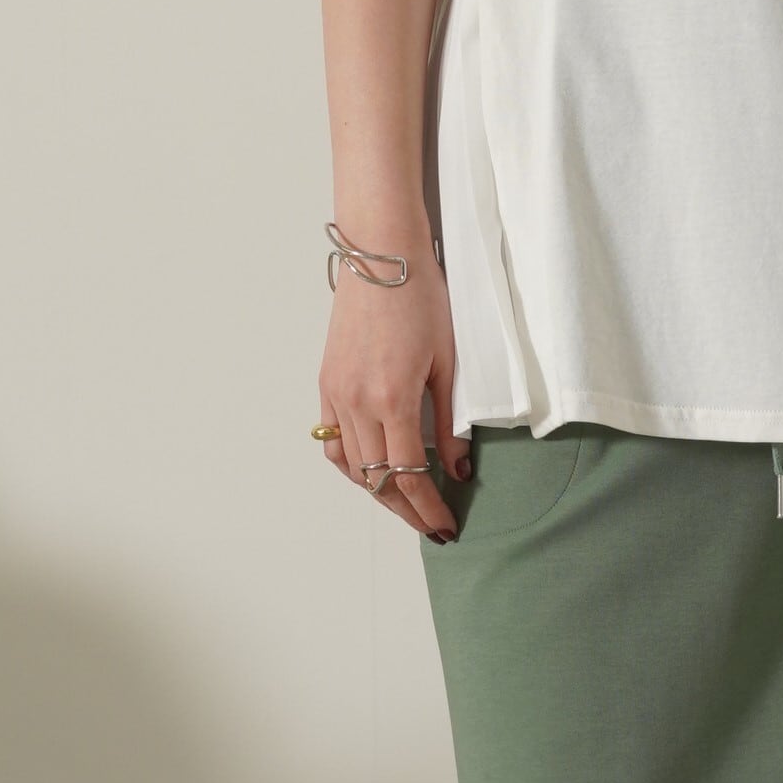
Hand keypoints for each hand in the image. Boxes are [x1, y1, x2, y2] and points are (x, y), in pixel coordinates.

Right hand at [319, 256, 470, 536]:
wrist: (380, 256)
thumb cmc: (422, 299)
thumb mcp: (448, 362)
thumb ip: (449, 422)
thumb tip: (456, 468)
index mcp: (392, 400)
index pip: (408, 475)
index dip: (427, 508)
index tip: (446, 526)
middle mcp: (357, 403)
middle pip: (377, 479)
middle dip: (406, 508)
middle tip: (430, 525)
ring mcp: (336, 394)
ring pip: (351, 466)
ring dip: (377, 490)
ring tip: (405, 502)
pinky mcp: (326, 383)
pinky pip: (332, 440)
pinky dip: (352, 464)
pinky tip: (372, 470)